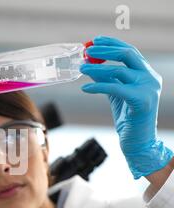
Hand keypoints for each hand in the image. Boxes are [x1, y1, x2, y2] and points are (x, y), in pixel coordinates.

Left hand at [80, 36, 172, 178]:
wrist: (139, 142)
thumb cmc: (128, 118)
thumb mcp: (116, 95)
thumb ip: (107, 80)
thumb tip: (91, 66)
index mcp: (147, 74)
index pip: (130, 51)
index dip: (112, 43)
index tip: (95, 40)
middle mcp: (150, 78)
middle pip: (128, 54)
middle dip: (105, 49)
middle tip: (86, 51)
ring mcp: (148, 88)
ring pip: (119, 70)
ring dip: (97, 67)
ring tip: (81, 68)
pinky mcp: (141, 101)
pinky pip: (115, 88)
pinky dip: (97, 86)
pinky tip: (85, 88)